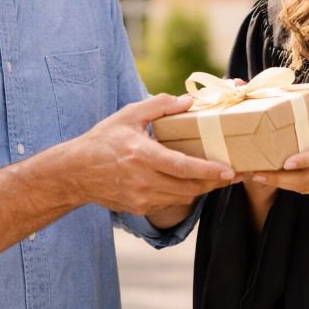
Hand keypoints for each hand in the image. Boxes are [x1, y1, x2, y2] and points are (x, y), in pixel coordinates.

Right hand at [64, 93, 235, 214]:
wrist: (75, 172)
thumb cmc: (102, 140)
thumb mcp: (129, 115)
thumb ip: (159, 105)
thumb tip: (188, 101)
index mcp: (142, 156)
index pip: (183, 167)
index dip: (209, 170)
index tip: (229, 170)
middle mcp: (143, 181)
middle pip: (190, 187)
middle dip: (214, 182)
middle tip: (233, 174)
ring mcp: (141, 198)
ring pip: (182, 198)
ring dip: (201, 188)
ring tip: (216, 177)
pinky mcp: (139, 208)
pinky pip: (170, 203)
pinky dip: (182, 193)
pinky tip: (188, 182)